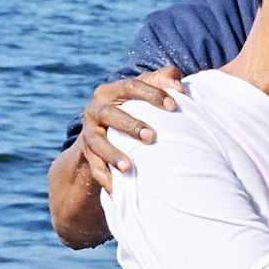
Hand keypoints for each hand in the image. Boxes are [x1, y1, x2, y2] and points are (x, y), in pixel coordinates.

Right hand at [78, 66, 184, 191]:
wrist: (102, 129)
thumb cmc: (135, 105)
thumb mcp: (147, 88)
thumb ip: (165, 79)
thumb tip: (180, 88)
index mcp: (112, 90)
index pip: (132, 86)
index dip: (152, 94)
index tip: (174, 106)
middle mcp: (97, 109)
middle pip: (110, 114)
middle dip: (130, 126)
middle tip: (152, 137)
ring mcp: (89, 132)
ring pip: (97, 143)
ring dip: (112, 155)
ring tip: (128, 167)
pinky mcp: (88, 154)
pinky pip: (93, 167)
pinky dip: (104, 178)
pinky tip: (116, 190)